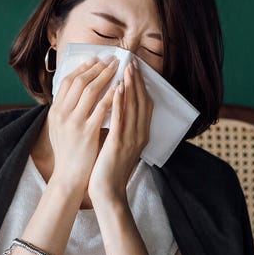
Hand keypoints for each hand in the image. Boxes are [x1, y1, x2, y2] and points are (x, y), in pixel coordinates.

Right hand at [46, 56, 119, 194]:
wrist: (68, 177)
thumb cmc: (68, 153)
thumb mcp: (60, 128)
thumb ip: (66, 110)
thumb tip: (75, 92)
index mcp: (55, 111)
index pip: (67, 81)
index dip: (82, 68)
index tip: (95, 59)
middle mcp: (62, 114)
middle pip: (79, 82)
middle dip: (97, 67)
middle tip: (112, 58)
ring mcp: (74, 123)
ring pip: (90, 91)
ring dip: (106, 76)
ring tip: (118, 67)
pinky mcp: (87, 133)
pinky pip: (101, 109)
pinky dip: (112, 96)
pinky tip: (121, 88)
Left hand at [89, 59, 151, 207]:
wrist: (108, 192)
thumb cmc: (110, 169)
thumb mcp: (120, 145)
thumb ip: (121, 128)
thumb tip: (115, 109)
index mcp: (141, 135)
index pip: (145, 105)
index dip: (142, 86)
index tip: (136, 70)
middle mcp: (140, 134)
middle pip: (142, 102)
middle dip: (137, 81)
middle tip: (133, 62)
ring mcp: (131, 139)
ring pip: (133, 107)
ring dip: (131, 86)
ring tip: (126, 68)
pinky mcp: (119, 144)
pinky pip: (121, 119)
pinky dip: (120, 102)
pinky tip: (117, 88)